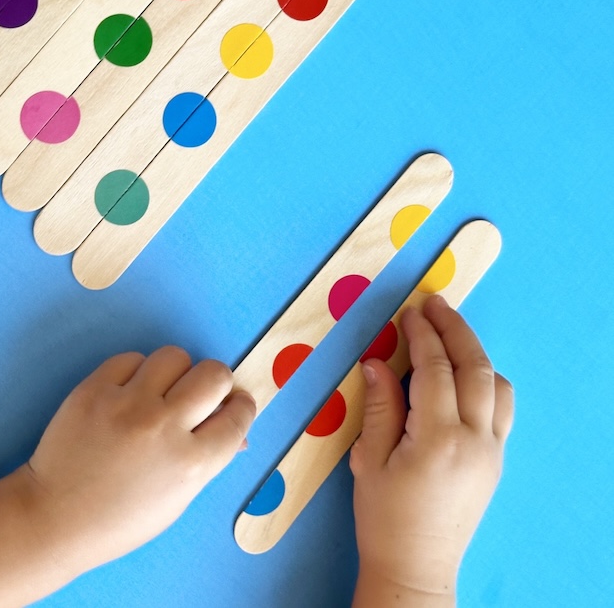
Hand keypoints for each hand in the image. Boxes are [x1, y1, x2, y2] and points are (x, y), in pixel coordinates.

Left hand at [21, 346, 255, 576]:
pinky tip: (128, 393)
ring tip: (160, 391)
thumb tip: (238, 432)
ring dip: (175, 372)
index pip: (237, 416)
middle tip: (201, 395)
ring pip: (174, 356)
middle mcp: (163, 427)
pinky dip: (135, 372)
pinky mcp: (95, 389)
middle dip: (216, 382)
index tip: (234, 404)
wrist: (53, 517)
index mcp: (190, 463)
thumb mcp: (177, 499)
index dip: (241, 407)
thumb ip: (209, 460)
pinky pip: (131, 358)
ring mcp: (127, 404)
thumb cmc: (119, 518)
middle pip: (213, 374)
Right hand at [350, 296, 513, 604]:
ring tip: (450, 334)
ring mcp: (492, 450)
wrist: (415, 565)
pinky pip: (502, 408)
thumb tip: (377, 362)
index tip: (410, 313)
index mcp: (437, 439)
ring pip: (497, 385)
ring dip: (475, 353)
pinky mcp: (497, 460)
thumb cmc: (383, 516)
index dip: (422, 335)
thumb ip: (379, 406)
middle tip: (435, 304)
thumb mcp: (368, 459)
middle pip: (474, 367)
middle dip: (454, 329)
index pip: (435, 369)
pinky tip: (465, 374)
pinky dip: (487, 380)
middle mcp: (474, 440)